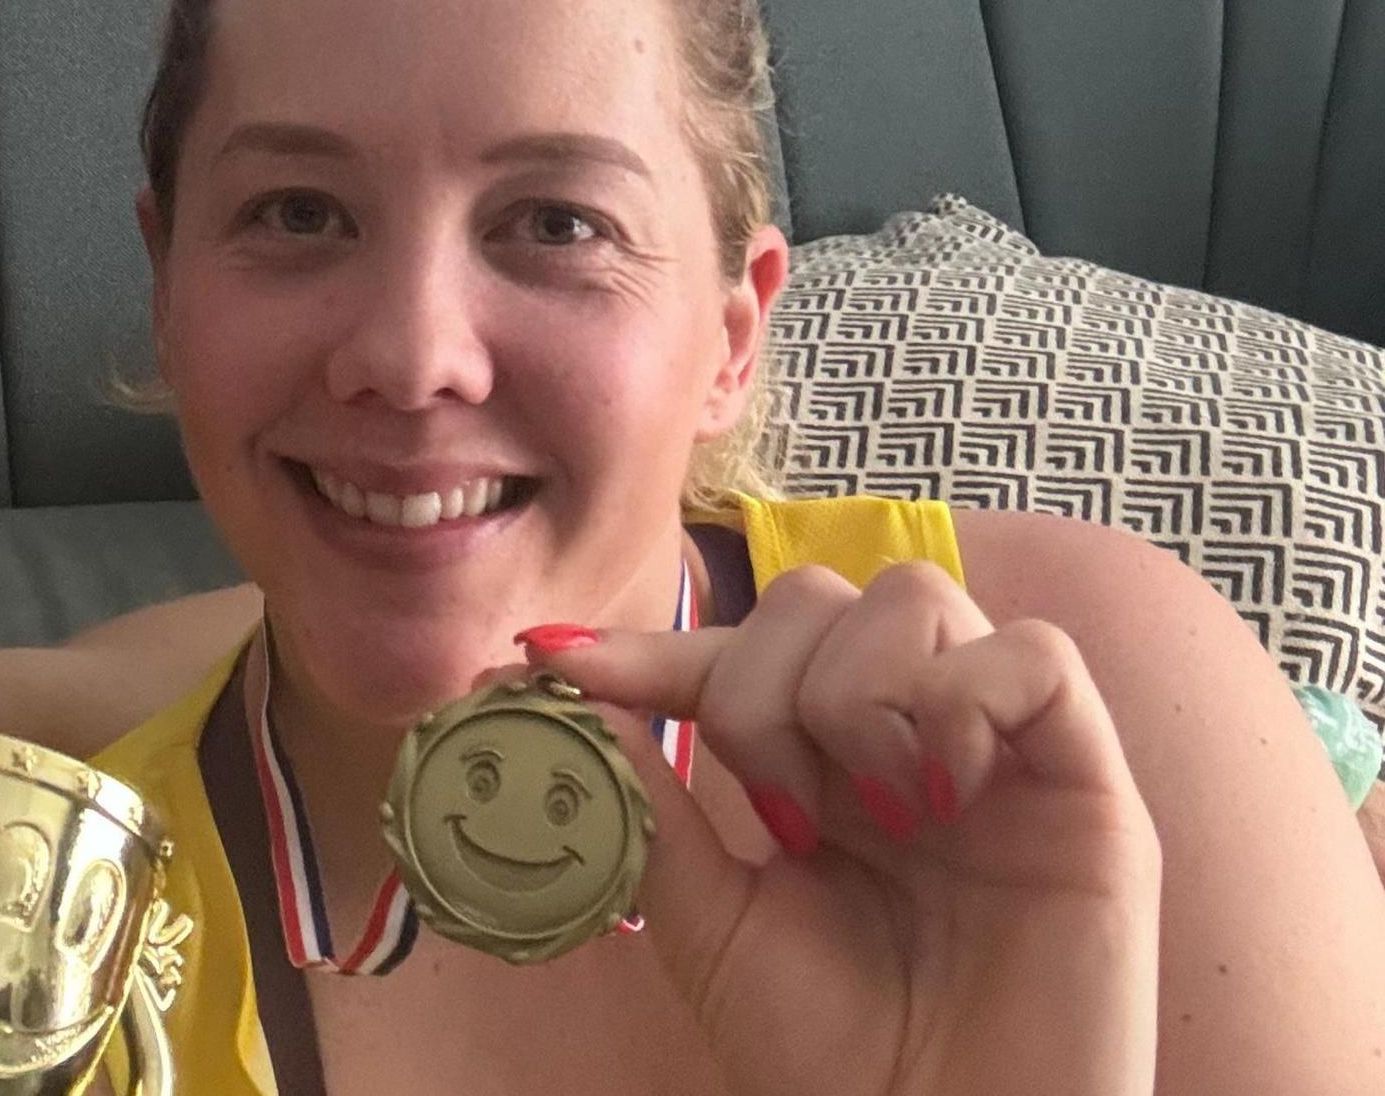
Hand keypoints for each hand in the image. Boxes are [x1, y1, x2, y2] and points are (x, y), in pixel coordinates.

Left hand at [521, 562, 1161, 1095]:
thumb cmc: (832, 1056)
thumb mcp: (707, 918)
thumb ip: (644, 800)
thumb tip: (556, 682)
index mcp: (818, 766)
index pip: (735, 652)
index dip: (653, 647)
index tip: (558, 661)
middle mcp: (907, 738)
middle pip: (821, 596)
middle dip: (761, 682)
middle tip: (780, 814)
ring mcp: (999, 752)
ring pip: (919, 596)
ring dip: (854, 690)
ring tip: (870, 817)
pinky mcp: (1089, 783)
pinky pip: (1037, 656)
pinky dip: (965, 700)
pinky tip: (939, 800)